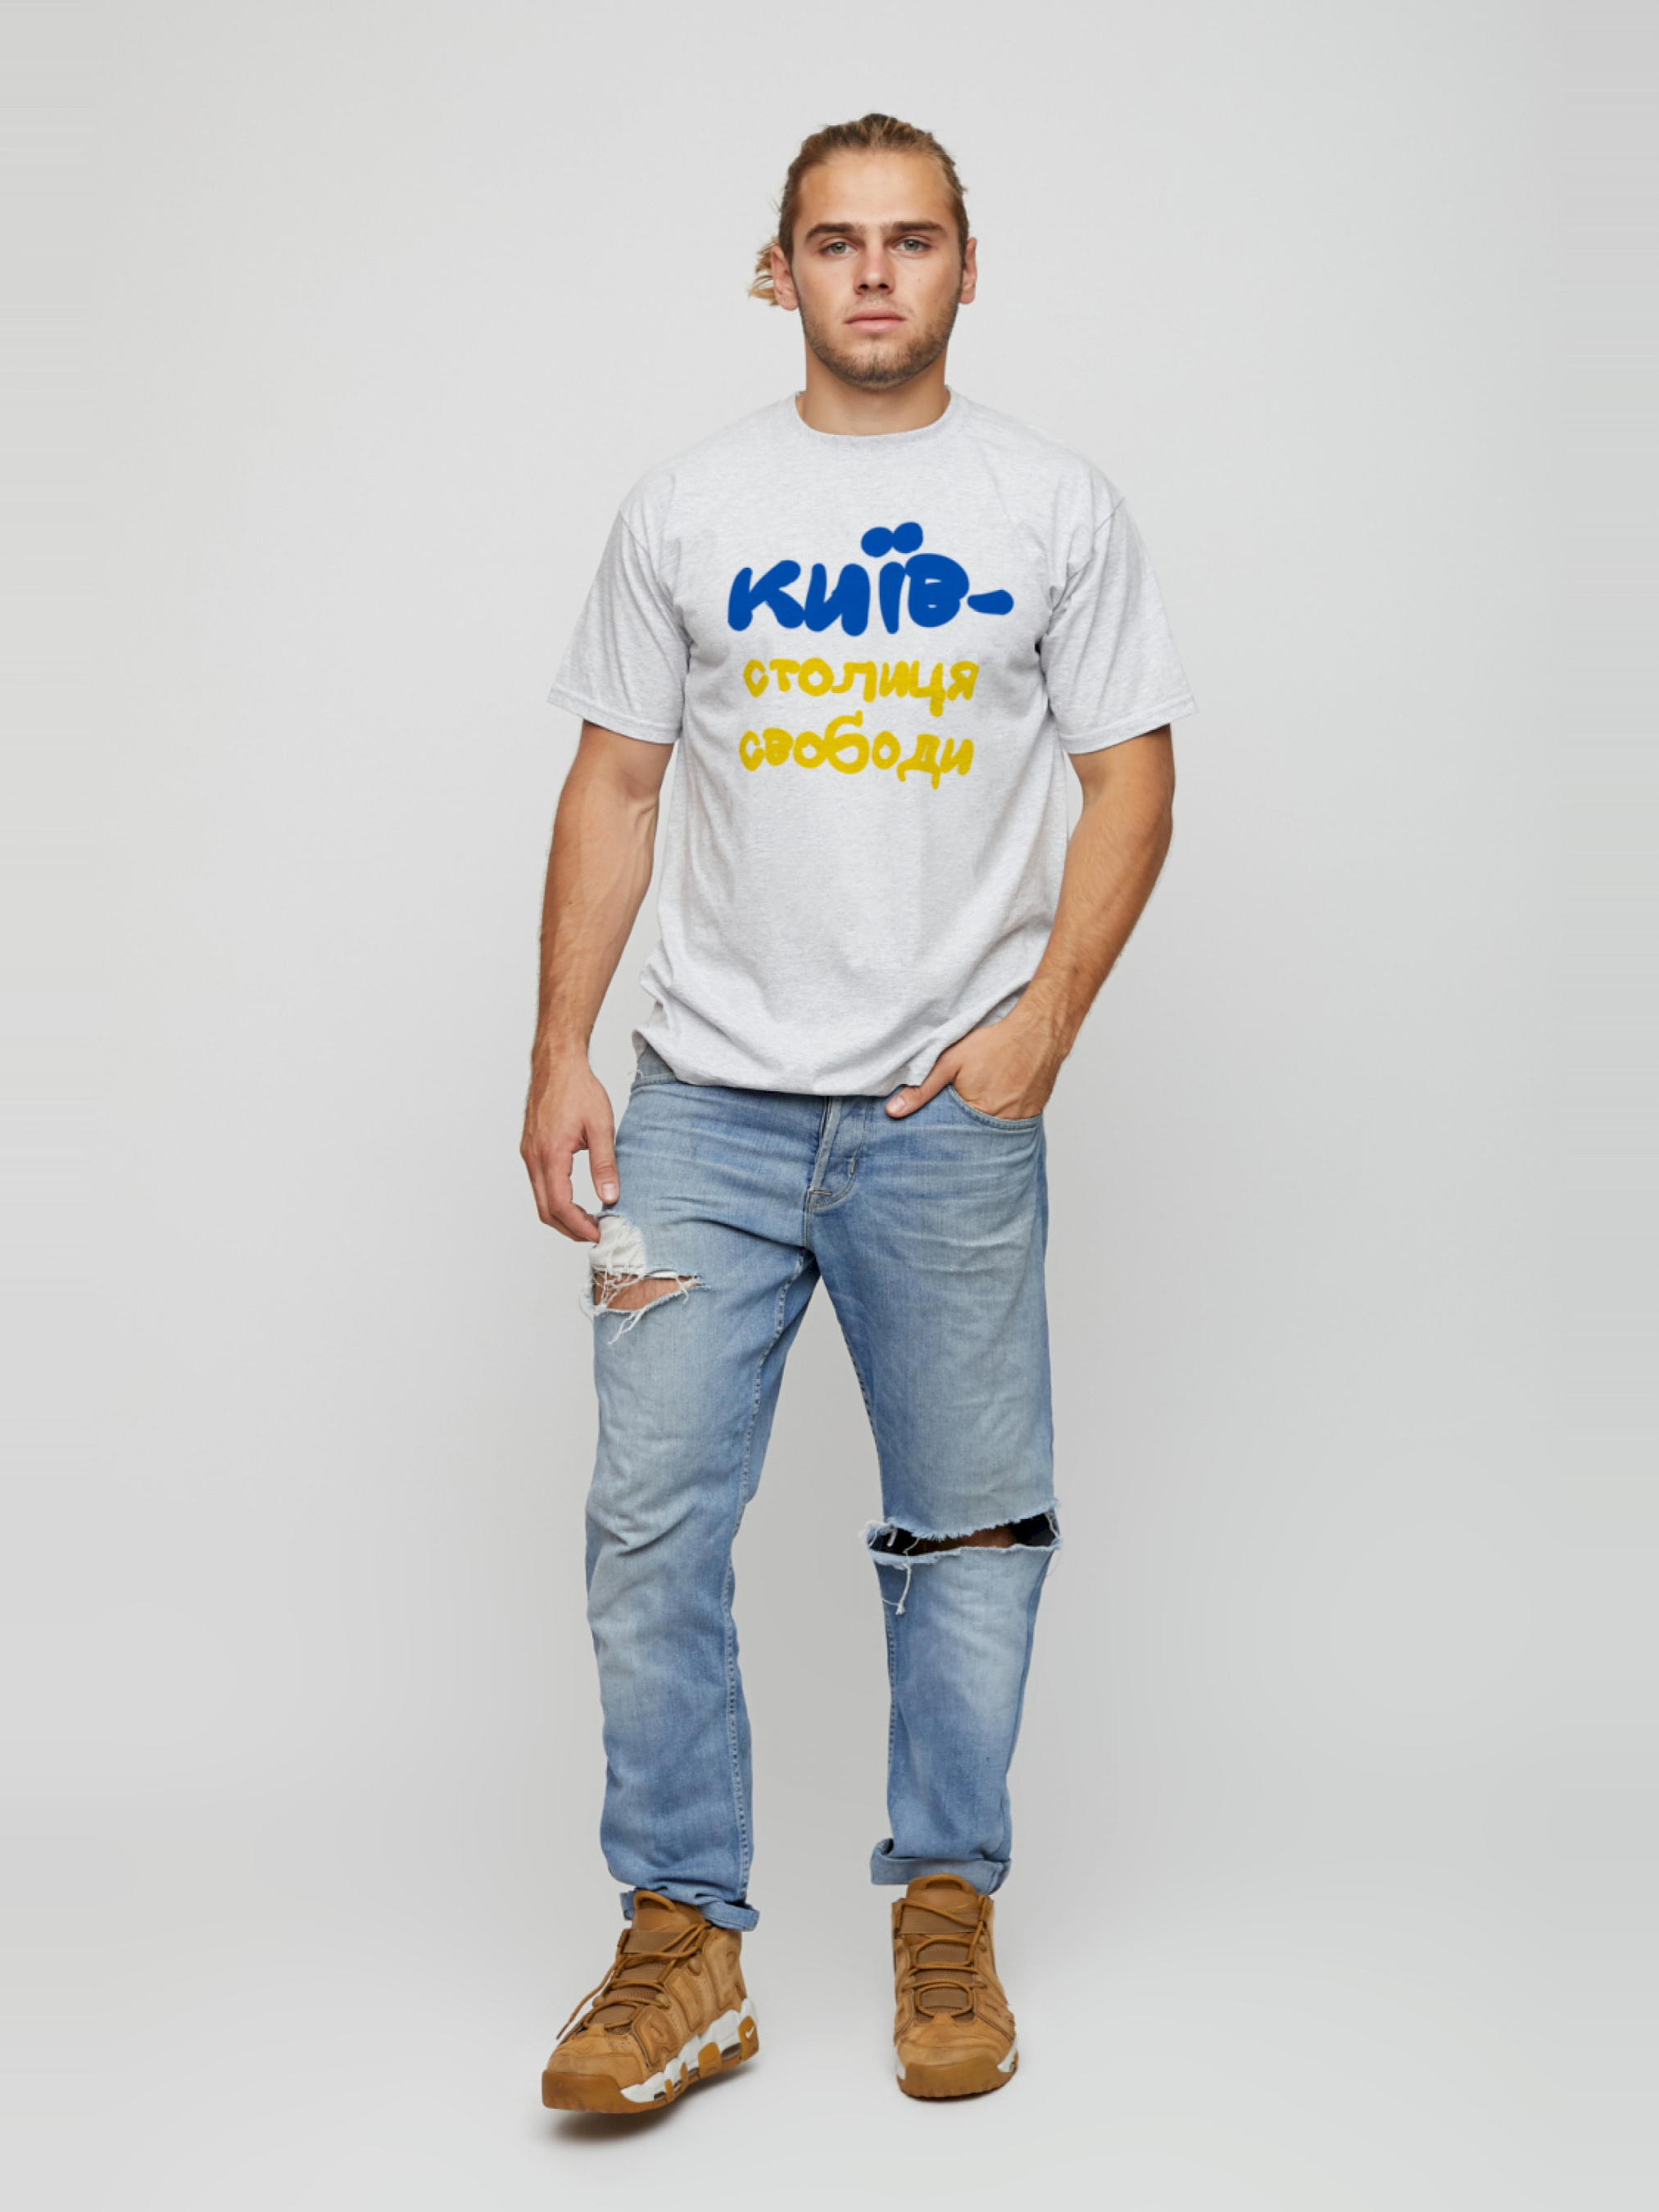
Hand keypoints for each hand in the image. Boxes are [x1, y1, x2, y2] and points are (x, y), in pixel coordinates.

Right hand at [521, 1053, 618, 1240]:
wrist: (557, 1064)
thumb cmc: (577, 1089)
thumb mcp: (600, 1126)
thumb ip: (604, 1164)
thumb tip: (609, 1197)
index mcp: (550, 1154)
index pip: (560, 1205)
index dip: (579, 1226)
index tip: (598, 1234)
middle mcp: (534, 1157)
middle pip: (546, 1210)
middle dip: (570, 1228)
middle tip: (595, 1234)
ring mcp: (529, 1154)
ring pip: (540, 1199)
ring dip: (562, 1216)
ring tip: (587, 1220)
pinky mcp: (530, 1149)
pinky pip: (538, 1184)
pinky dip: (554, 1200)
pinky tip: (574, 1200)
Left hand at [885, 1008, 1061, 1122]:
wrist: (1040, 1032)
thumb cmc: (995, 1044)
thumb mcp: (950, 1062)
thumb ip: (922, 1089)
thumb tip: (893, 1111)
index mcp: (977, 1114)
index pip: (951, 1139)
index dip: (941, 1137)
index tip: (932, 1136)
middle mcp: (1000, 1124)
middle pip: (972, 1139)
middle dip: (960, 1136)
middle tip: (953, 1124)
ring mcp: (1019, 1122)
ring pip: (992, 1135)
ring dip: (981, 1129)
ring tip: (975, 1113)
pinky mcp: (1032, 1115)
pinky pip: (1011, 1127)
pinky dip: (1000, 1120)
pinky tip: (995, 1105)